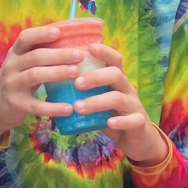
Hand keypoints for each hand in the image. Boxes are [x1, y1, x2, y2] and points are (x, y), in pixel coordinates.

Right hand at [0, 25, 84, 142]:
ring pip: (34, 75)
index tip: (59, 32)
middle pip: (35, 56)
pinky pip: (35, 105)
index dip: (41, 33)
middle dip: (58, 54)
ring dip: (57, 73)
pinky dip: (53, 107)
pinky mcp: (15, 104)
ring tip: (76, 73)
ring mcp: (12, 84)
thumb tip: (70, 42)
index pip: (25, 37)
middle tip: (79, 55)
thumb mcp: (22, 64)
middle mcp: (11, 66)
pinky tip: (69, 108)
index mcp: (15, 53)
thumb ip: (39, 55)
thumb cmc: (17, 80)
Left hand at [73, 43, 167, 165]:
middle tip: (76, 83)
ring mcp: (134, 106)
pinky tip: (109, 123)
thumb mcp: (97, 103)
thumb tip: (49, 93)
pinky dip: (120, 121)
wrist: (137, 140)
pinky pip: (133, 120)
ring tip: (79, 107)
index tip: (88, 47)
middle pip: (116, 74)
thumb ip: (81, 96)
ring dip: (97, 101)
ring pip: (119, 98)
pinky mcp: (139, 123)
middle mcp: (127, 89)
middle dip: (95, 77)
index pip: (114, 59)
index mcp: (117, 80)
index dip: (104, 51)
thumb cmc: (111, 116)